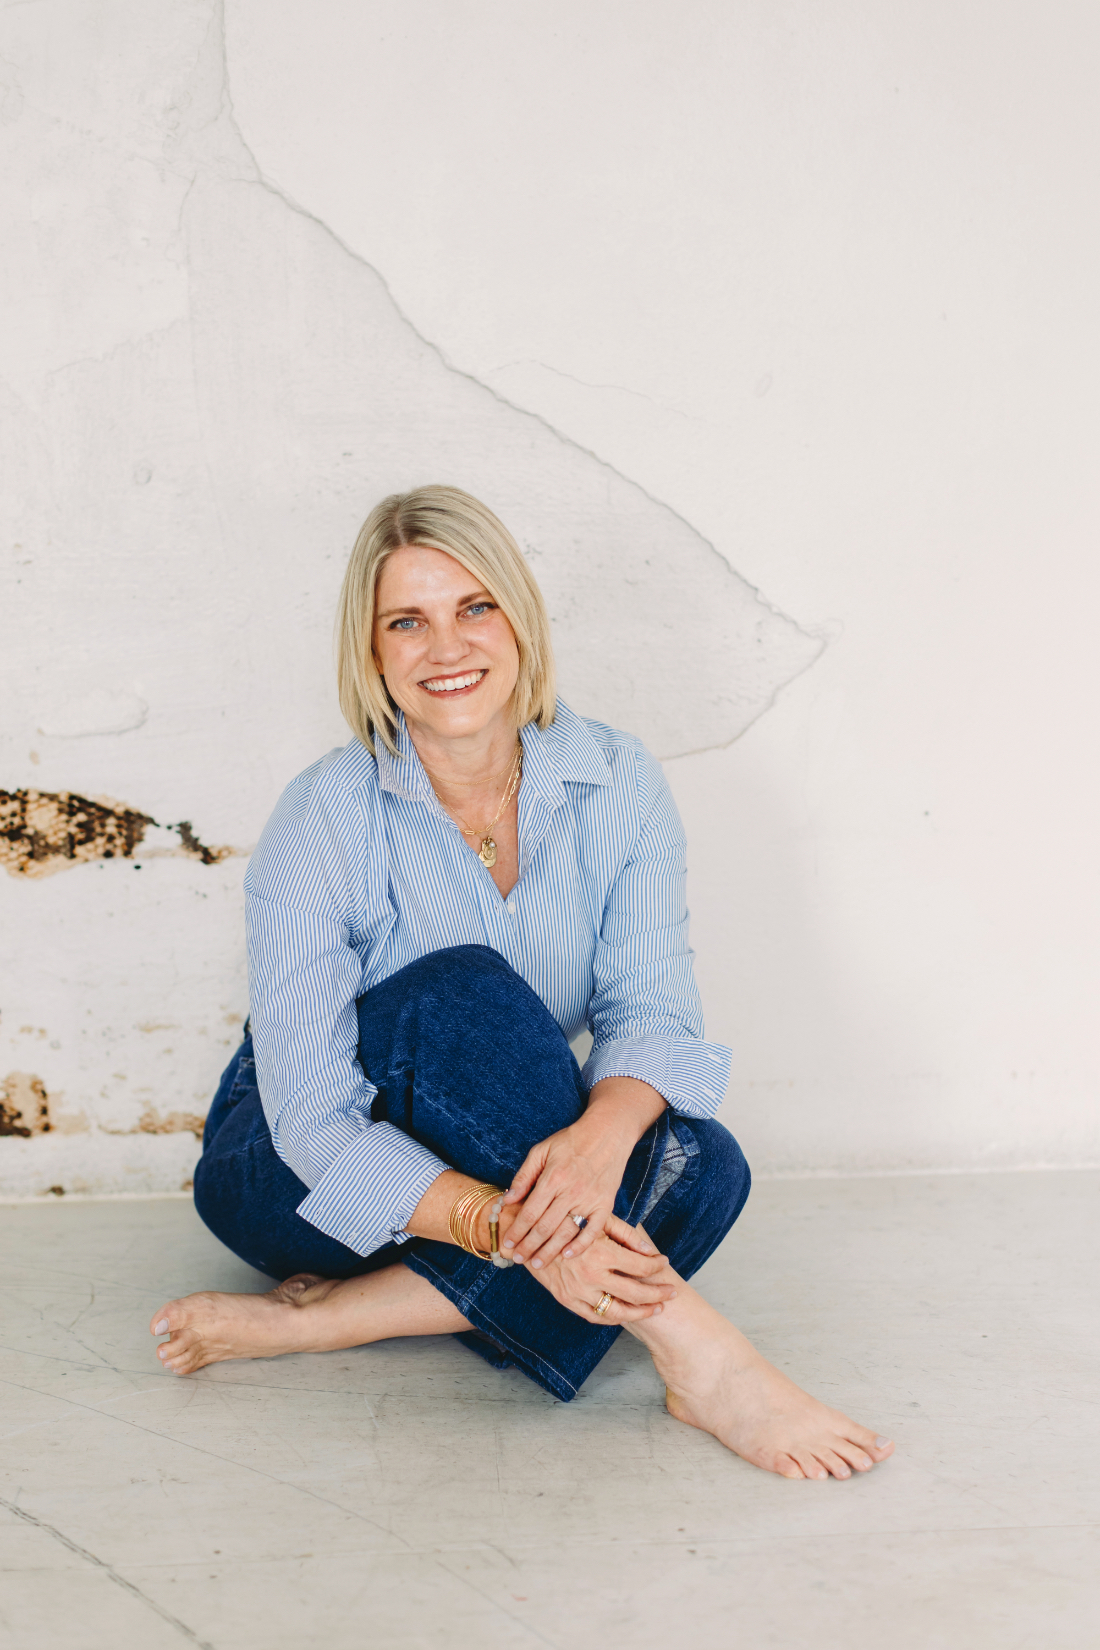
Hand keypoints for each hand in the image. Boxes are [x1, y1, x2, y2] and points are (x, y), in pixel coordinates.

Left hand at [501, 1114, 632, 1269]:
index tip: (506, 1244)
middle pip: (544, 1228)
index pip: (529, 1213)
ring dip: (549, 1252)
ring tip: (536, 1264)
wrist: (606, 1134)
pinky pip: (593, 1231)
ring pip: (566, 1233)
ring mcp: (589, 1200)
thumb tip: (508, 1199)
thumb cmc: (571, 1141)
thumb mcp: (541, 1150)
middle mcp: (570, 1192)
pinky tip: (567, 1256)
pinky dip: (580, 1246)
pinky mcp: (605, 1205)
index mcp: (552, 1178)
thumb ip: (524, 1176)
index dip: (516, 1231)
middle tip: (516, 1259)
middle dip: (527, 1246)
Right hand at [529, 1216, 676, 1323]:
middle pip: (635, 1293)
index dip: (656, 1266)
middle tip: (671, 1292)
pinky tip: (627, 1312)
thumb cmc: (565, 1222)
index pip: (640, 1266)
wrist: (528, 1235)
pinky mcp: (567, 1301)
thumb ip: (626, 1235)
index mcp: (600, 1253)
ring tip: (656, 1308)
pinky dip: (614, 1317)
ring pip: (618, 1311)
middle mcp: (591, 1276)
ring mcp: (578, 1292)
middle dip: (658, 1293)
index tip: (664, 1262)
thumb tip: (650, 1251)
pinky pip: (596, 1316)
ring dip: (641, 1312)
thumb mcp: (597, 1220)